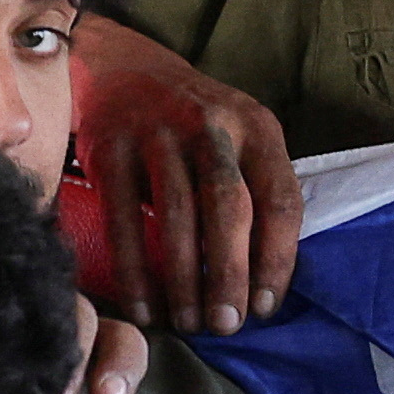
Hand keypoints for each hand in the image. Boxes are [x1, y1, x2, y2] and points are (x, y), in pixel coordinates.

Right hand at [67, 18, 302, 331]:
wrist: (124, 68)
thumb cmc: (195, 125)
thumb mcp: (240, 138)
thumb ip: (259, 191)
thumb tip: (268, 280)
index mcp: (257, 127)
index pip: (280, 200)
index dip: (276, 260)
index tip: (264, 309)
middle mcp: (212, 126)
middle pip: (229, 208)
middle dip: (230, 273)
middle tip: (226, 325)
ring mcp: (159, 133)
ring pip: (178, 216)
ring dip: (184, 279)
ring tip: (188, 323)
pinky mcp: (112, 146)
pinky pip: (124, 218)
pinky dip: (134, 269)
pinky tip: (143, 306)